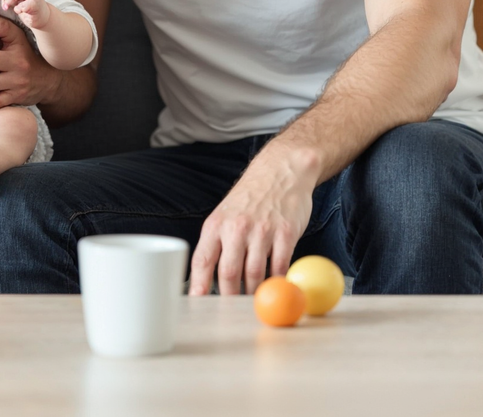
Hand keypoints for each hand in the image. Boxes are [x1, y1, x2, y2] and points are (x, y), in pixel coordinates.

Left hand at [188, 145, 316, 295]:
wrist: (280, 172)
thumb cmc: (250, 198)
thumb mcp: (225, 216)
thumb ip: (218, 244)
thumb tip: (208, 279)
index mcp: (216, 225)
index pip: (203, 260)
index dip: (198, 285)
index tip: (197, 303)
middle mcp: (236, 227)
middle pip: (228, 273)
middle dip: (229, 297)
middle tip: (231, 311)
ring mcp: (262, 231)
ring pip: (254, 274)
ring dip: (254, 293)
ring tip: (255, 301)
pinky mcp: (285, 233)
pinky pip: (280, 266)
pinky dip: (277, 281)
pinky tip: (276, 285)